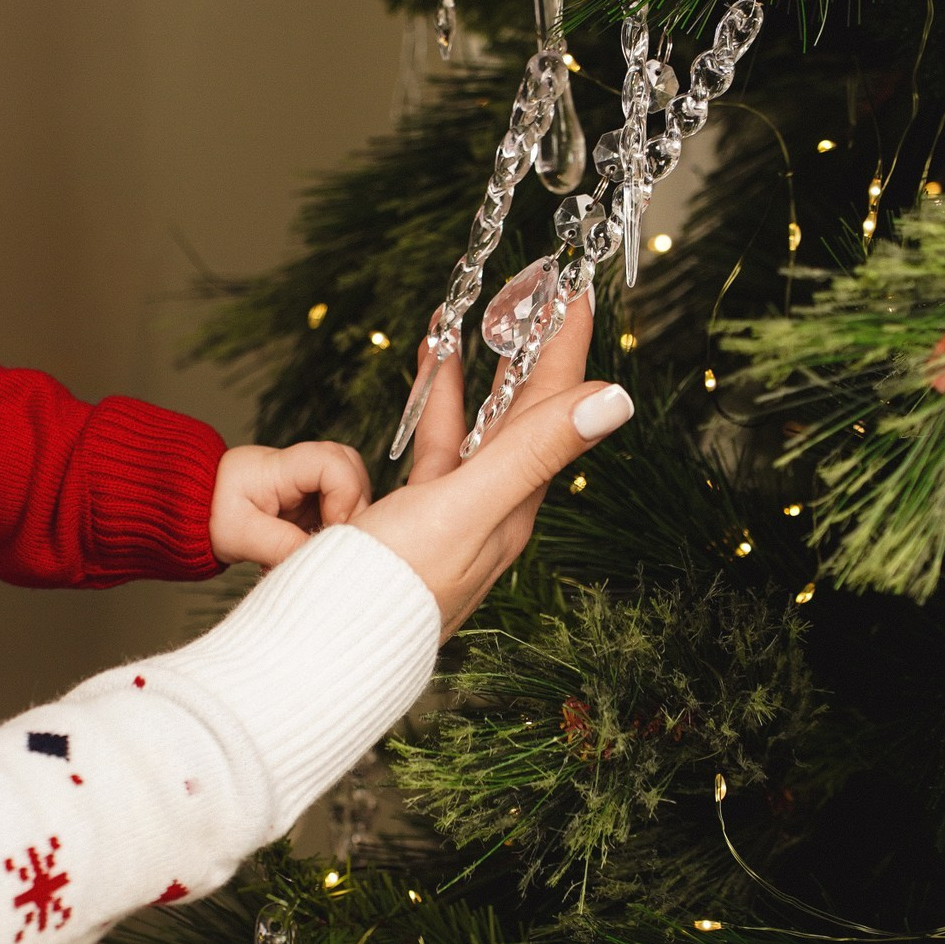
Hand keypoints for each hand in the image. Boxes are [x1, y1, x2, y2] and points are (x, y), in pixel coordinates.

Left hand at [210, 441, 371, 566]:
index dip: (345, 495)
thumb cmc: (210, 517)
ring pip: (354, 488)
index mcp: (279, 466)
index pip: (333, 463)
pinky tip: (312, 549)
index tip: (331, 529)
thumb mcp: (240, 536)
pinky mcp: (313, 498)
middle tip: (331, 543)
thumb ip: (281, 547)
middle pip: (352, 470)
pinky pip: (342, 508)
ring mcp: (308, 480)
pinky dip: (335, 532)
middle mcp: (299, 465)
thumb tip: (321, 562)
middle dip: (353, 510)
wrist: (194, 512)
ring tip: (317, 549)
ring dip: (345, 523)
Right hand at [356, 295, 630, 636]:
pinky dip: (443, 403)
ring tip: (479, 318)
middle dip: (534, 350)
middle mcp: (495, 507)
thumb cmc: (390, 589)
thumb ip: (535, 450)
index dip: (568, 346)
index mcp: (515, 502)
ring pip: (483, 425)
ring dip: (484, 370)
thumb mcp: (466, 509)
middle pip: (526, 413)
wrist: (328, 652)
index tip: (580, 291)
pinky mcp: (416, 519)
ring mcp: (456, 513)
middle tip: (541, 294)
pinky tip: (435, 379)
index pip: (555, 407)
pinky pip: (442, 445)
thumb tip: (616, 401)